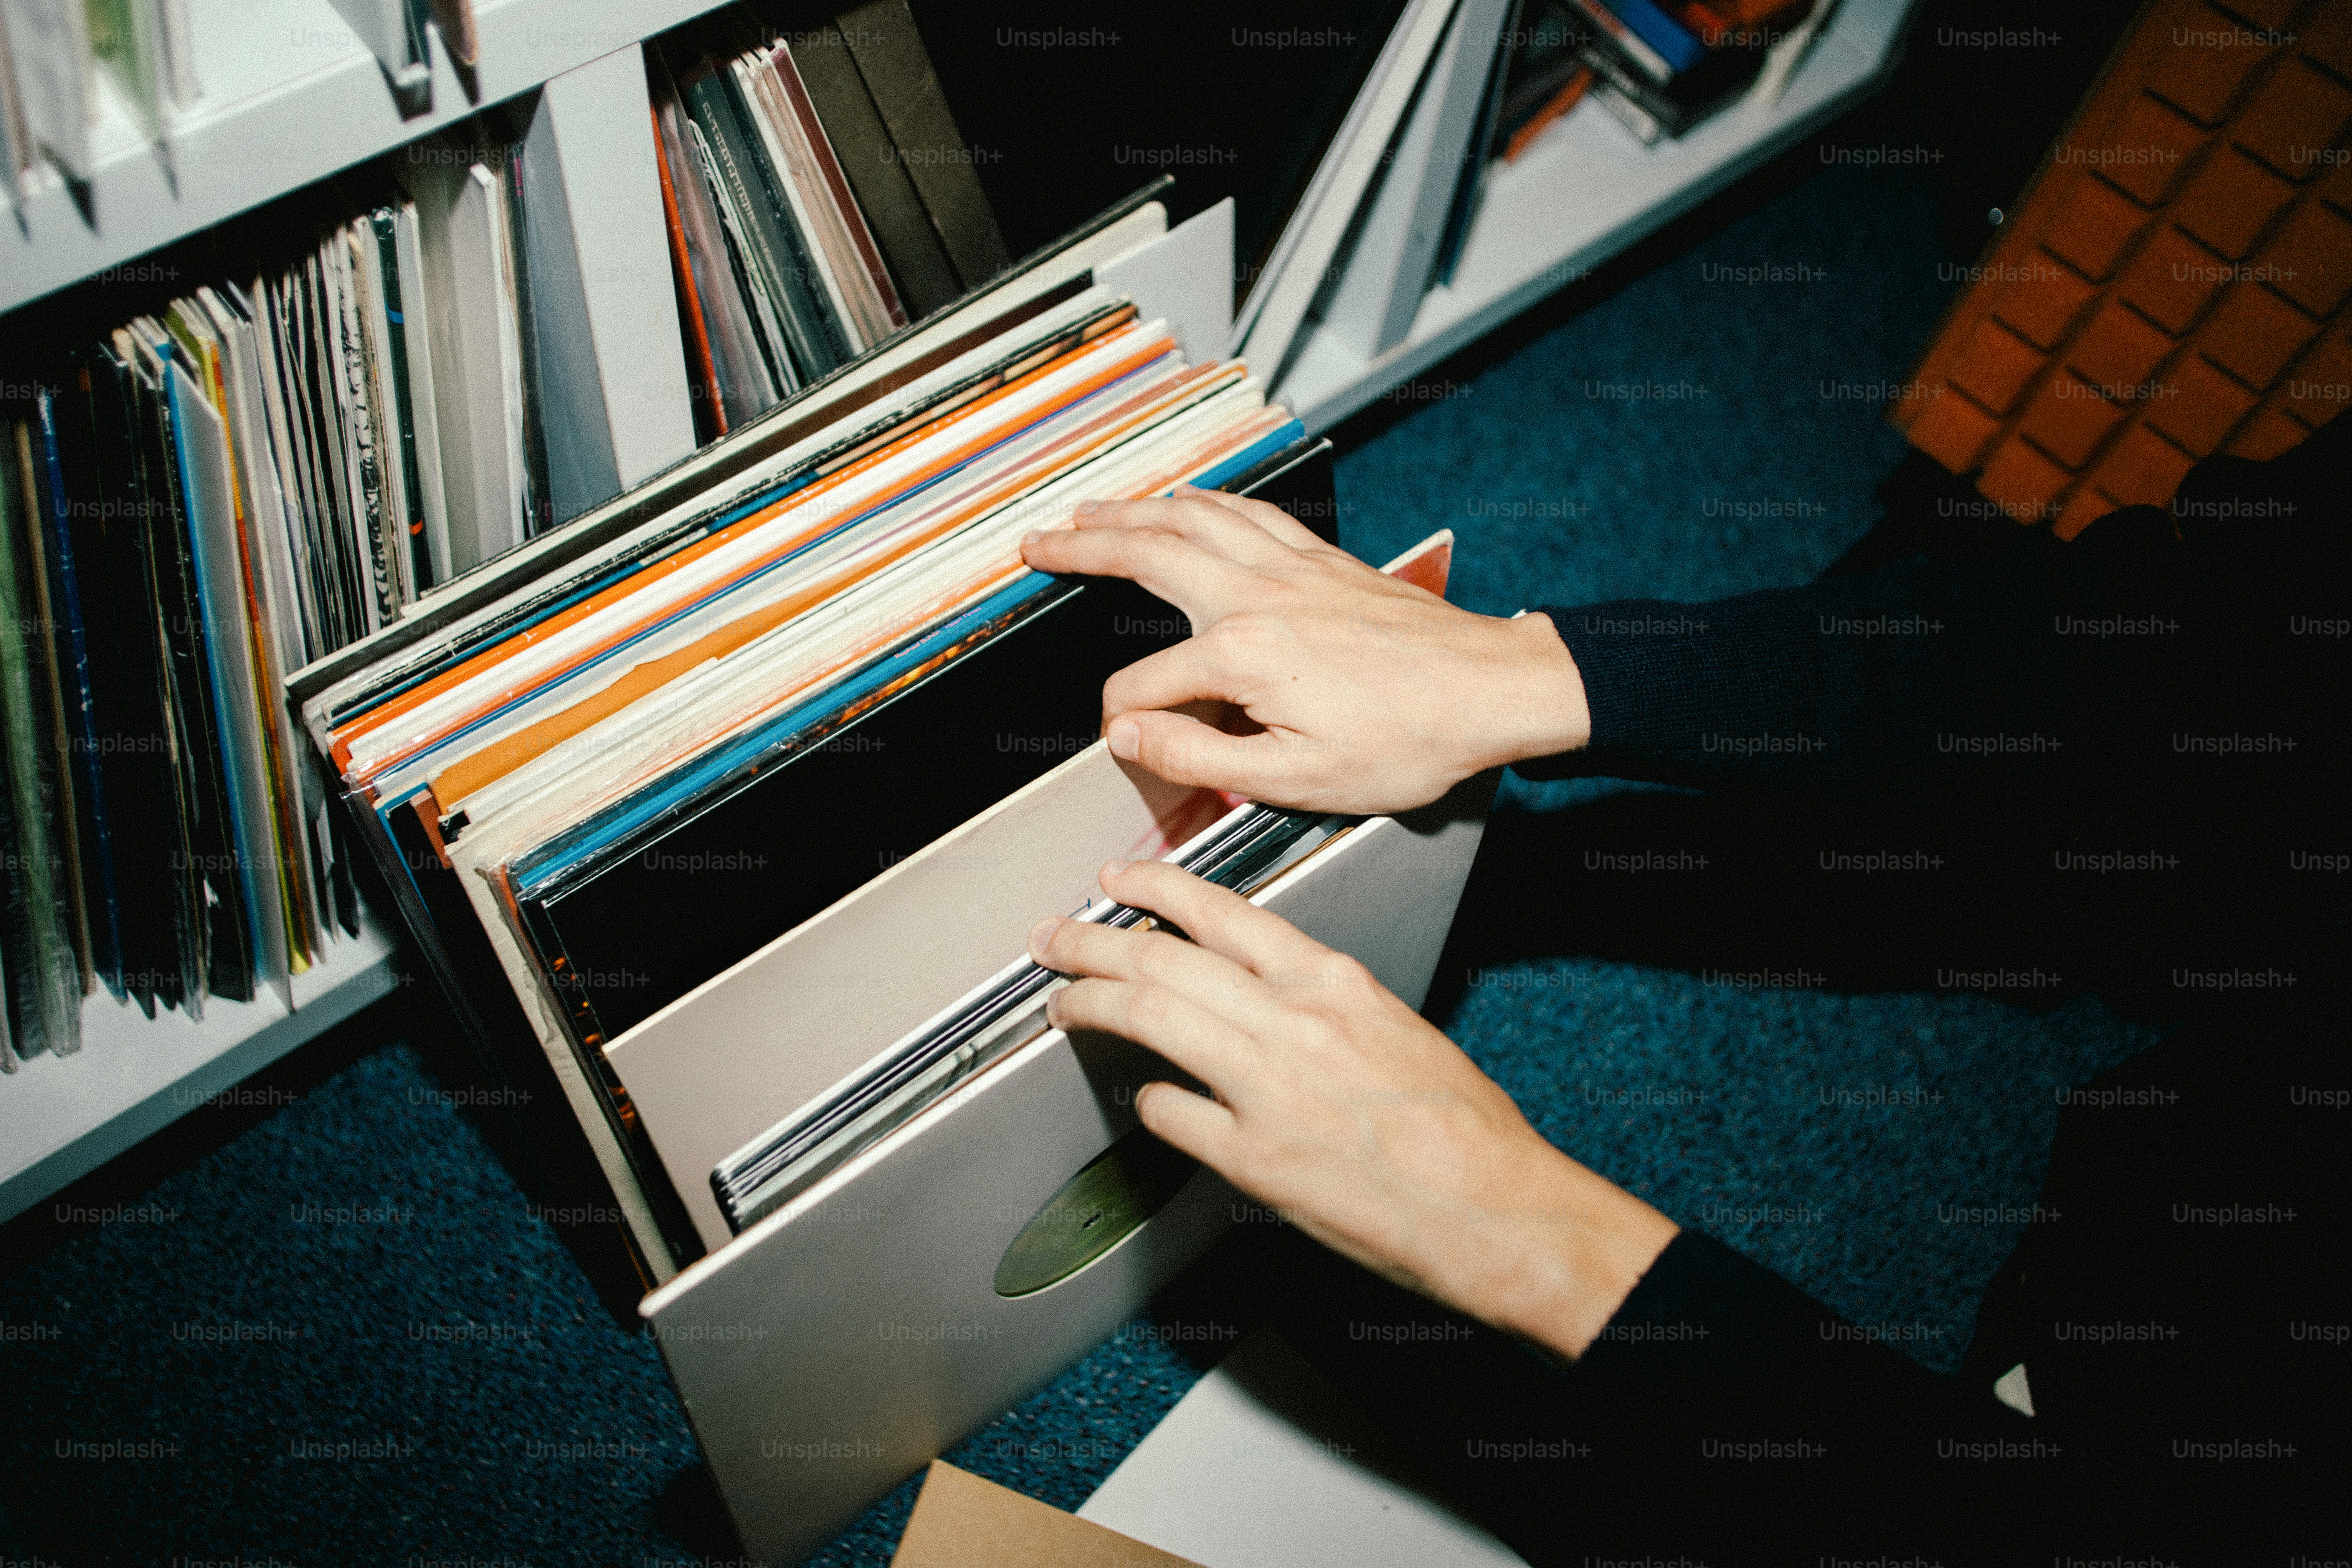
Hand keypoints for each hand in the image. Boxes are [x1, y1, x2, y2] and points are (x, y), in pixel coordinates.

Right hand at [1019, 488, 1589, 814]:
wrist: (1490, 691)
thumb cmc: (1408, 740)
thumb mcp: (1296, 779)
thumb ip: (1198, 756)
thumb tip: (1129, 735)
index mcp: (1243, 654)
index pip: (1145, 686)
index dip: (1124, 722)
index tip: (1124, 743)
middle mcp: (1259, 594)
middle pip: (1148, 553)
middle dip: (1082, 546)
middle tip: (1037, 543)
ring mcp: (1292, 568)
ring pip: (1193, 516)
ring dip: (1133, 509)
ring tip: (1090, 511)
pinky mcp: (1323, 560)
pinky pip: (1248, 511)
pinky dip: (1205, 499)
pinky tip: (1186, 498)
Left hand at [1029, 859, 1677, 1361]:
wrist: (1497, 1208)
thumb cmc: (1462, 1128)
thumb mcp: (1395, 1027)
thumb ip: (1324, 1004)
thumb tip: (1262, 997)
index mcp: (1334, 984)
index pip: (1221, 912)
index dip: (1155, 888)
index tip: (1118, 881)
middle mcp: (1295, 1023)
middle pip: (1163, 959)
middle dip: (1091, 942)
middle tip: (1055, 937)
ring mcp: (1269, 1089)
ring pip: (1150, 1017)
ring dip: (1091, 1003)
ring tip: (1063, 1001)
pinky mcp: (1255, 1159)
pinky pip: (1170, 1114)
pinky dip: (1148, 1102)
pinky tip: (1142, 1101)